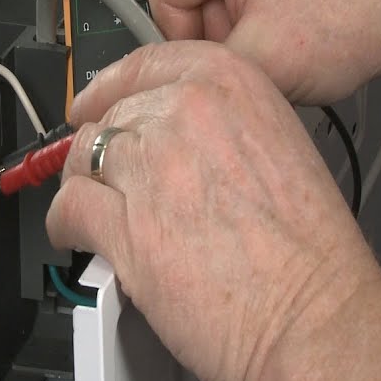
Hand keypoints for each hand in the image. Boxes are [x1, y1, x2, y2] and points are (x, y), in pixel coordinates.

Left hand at [46, 40, 380, 380]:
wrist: (314, 315)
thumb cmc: (310, 250)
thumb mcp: (279, 146)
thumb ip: (219, 126)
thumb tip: (171, 133)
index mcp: (229, 85)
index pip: (143, 65)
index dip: (111, 87)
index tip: (97, 102)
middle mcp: (186, 115)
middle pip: (110, 115)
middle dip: (106, 149)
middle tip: (117, 180)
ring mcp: (150, 167)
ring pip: (83, 158)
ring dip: (85, 186)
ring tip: (100, 212)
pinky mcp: (123, 225)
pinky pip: (68, 209)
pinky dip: (67, 226)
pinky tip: (81, 238)